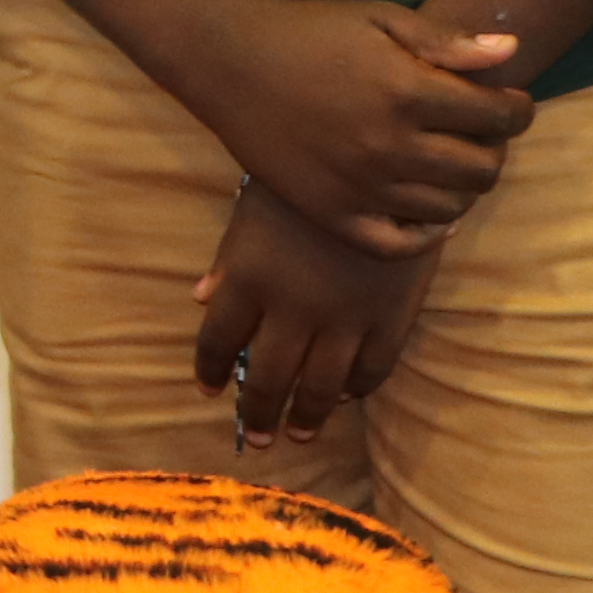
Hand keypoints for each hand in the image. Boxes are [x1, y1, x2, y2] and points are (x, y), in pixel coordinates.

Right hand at [164, 0, 530, 256]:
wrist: (228, 62)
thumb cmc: (309, 31)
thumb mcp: (380, 18)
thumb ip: (445, 40)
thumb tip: (512, 54)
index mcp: (408, 91)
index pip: (498, 117)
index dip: (518, 110)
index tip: (511, 103)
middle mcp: (390, 146)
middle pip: (483, 169)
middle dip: (496, 148)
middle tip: (481, 134)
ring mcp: (361, 187)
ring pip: (450, 209)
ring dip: (464, 188)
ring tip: (450, 164)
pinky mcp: (332, 214)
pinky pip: (398, 246)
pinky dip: (426, 236)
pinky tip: (429, 213)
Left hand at [193, 180, 436, 446]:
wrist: (388, 155)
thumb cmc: (308, 176)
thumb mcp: (254, 205)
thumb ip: (229, 258)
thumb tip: (202, 299)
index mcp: (250, 277)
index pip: (217, 342)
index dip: (209, 371)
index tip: (208, 388)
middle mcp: (293, 308)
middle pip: (267, 380)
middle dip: (257, 415)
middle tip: (256, 437)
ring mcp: (344, 318)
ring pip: (319, 388)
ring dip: (305, 417)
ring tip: (298, 433)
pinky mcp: (390, 318)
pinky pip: (371, 371)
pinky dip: (354, 389)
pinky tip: (343, 395)